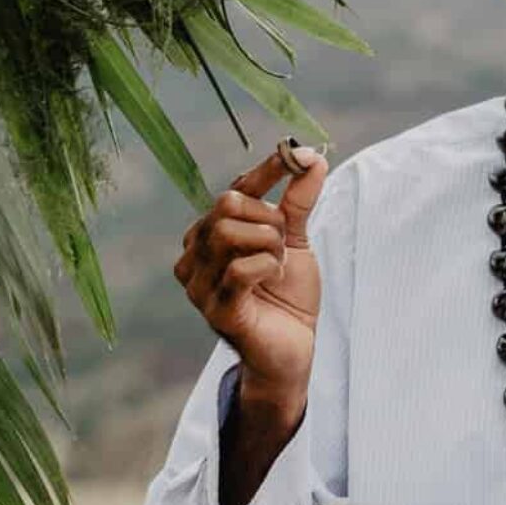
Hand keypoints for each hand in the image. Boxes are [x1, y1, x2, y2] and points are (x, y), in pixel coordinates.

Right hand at [172, 145, 328, 410]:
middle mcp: (195, 255)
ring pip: (229, 233)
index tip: (298, 156)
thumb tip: (310, 156)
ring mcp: (199, 284)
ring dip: (269, 245)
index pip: (233, 189)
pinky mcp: (214, 310)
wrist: (294, 349)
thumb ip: (298, 199)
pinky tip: (272, 280)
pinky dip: (266, 267)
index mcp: (210, 233)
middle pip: (226, 205)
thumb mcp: (295, 240)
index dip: (266, 170)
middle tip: (283, 244)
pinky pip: (238, 269)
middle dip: (268, 218)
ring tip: (277, 265)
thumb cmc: (288, 295)